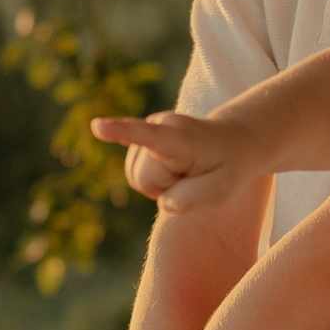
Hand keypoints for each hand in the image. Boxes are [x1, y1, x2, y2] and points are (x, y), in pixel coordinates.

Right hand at [92, 106, 258, 215]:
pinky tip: (137, 148)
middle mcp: (160, 125)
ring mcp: (149, 128)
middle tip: (193, 176)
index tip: (97, 126)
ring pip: (137, 178)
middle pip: (143, 179)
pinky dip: (150, 177)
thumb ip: (194, 199)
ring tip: (185, 171)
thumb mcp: (224, 189)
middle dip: (165, 188)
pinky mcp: (143, 135)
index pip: (150, 137)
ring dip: (160, 184)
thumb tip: (164, 204)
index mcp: (182, 137)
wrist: (232, 142)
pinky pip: (132, 168)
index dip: (122, 133)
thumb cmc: (229, 168)